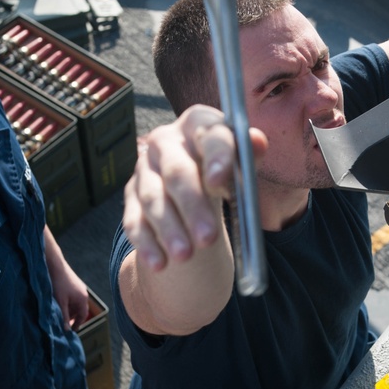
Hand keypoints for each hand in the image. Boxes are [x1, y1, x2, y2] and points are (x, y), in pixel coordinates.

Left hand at [50, 262, 88, 330]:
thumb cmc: (58, 284)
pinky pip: (73, 296)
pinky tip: (59, 301)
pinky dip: (67, 302)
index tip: (71, 331)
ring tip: (59, 313)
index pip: (83, 316)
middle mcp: (83, 294)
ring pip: (75, 303)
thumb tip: (66, 330)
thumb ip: (64, 316)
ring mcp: (79, 288)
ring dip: (69, 309)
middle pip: (79, 310)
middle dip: (72, 317)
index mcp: (83, 299)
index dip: (77, 324)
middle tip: (63, 323)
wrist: (55, 265)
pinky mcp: (74, 283)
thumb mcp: (60, 303)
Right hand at [123, 104, 266, 272]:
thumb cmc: (221, 171)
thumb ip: (247, 155)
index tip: (220, 183)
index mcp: (197, 124)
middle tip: (208, 237)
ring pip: (154, 199)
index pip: (207, 134)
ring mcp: (144, 169)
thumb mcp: (238, 164)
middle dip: (193, 206)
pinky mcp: (131, 197)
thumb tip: (257, 140)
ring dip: (170, 229)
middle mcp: (165, 142)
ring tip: (186, 255)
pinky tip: (160, 263)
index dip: (215, 157)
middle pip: (177, 172)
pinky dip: (148, 244)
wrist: (193, 189)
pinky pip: (134, 221)